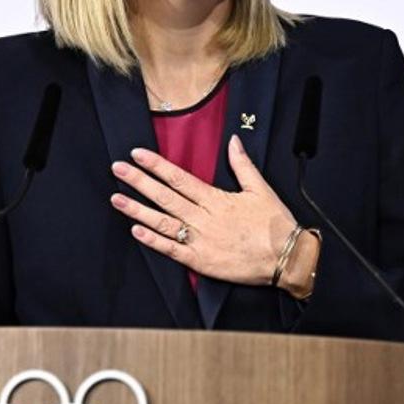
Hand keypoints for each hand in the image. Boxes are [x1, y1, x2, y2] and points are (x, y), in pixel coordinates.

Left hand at [109, 134, 296, 285]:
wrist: (286, 259)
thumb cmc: (274, 225)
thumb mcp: (261, 189)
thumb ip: (243, 165)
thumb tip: (233, 141)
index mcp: (216, 199)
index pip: (179, 178)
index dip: (156, 165)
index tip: (137, 154)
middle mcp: (204, 218)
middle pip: (165, 196)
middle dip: (139, 181)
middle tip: (117, 169)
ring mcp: (200, 240)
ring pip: (163, 222)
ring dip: (138, 210)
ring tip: (117, 199)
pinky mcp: (201, 262)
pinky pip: (172, 250)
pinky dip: (153, 241)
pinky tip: (136, 230)